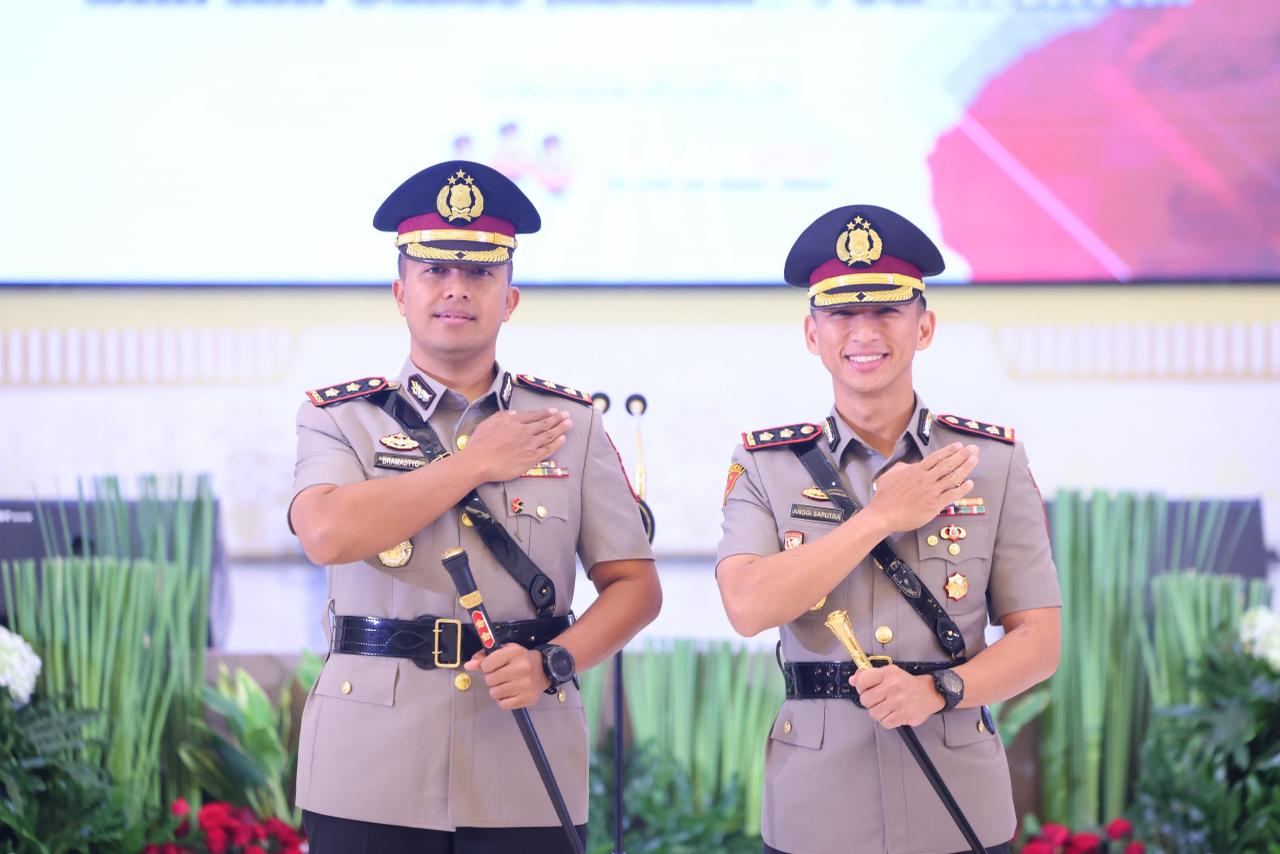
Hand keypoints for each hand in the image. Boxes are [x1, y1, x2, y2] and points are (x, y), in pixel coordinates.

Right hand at [465, 408, 572, 481]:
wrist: (479, 461)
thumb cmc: (479, 443)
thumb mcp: (488, 423)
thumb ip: (502, 416)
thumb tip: (514, 414)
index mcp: (514, 422)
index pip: (534, 416)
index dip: (545, 413)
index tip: (554, 410)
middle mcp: (524, 431)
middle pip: (545, 423)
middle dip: (558, 418)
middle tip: (567, 415)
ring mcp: (529, 445)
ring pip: (549, 435)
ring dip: (561, 428)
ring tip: (570, 424)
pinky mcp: (531, 458)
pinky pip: (547, 449)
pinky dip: (556, 443)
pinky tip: (563, 439)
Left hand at [465, 645, 550, 709]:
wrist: (544, 670)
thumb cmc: (521, 660)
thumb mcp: (504, 652)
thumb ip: (484, 657)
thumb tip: (468, 665)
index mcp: (514, 652)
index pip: (486, 665)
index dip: (487, 667)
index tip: (493, 666)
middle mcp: (521, 668)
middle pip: (489, 680)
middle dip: (492, 679)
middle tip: (501, 676)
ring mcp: (525, 685)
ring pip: (494, 693)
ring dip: (497, 690)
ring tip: (506, 684)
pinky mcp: (527, 698)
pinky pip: (503, 704)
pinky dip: (503, 700)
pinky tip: (510, 693)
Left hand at [852, 666, 945, 728]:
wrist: (930, 692)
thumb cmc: (907, 683)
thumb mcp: (889, 673)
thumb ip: (869, 675)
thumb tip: (852, 680)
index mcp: (888, 674)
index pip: (862, 681)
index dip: (860, 687)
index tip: (865, 689)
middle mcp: (893, 687)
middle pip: (865, 700)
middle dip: (869, 702)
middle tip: (877, 700)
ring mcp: (898, 702)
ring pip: (873, 713)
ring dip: (878, 712)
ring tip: (886, 707)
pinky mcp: (904, 715)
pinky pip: (884, 723)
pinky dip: (886, 720)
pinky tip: (892, 714)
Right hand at [863, 443, 978, 533]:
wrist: (883, 514)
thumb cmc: (885, 496)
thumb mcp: (890, 474)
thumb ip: (904, 467)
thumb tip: (913, 465)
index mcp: (916, 470)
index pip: (936, 457)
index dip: (949, 450)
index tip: (959, 445)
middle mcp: (926, 479)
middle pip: (948, 464)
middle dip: (962, 455)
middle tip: (974, 449)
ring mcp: (931, 492)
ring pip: (953, 477)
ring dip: (965, 468)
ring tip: (974, 460)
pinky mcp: (934, 505)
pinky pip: (952, 495)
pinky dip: (962, 489)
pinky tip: (970, 484)